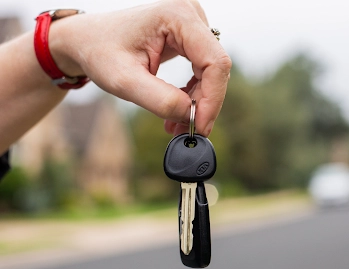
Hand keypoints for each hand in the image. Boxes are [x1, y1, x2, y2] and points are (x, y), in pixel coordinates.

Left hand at [50, 0, 230, 136]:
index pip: (214, 61)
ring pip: (211, 72)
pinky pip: (204, 70)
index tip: (199, 126)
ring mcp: (192, 24)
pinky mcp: (190, 37)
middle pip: (216, 67)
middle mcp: (190, 14)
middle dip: (204, 103)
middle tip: (186, 130)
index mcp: (177, 16)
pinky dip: (194, 93)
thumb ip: (161, 100)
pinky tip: (180, 109)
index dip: (212, 98)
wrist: (87, 40)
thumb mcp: (124, 81)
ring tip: (177, 124)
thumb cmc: (99, 52)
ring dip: (198, 102)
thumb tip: (193, 117)